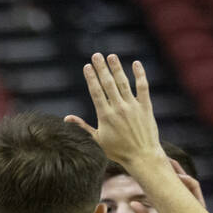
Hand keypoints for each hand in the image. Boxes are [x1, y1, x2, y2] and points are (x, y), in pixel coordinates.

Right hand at [65, 53, 162, 170]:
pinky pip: (143, 87)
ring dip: (117, 68)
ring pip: (124, 83)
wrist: (142, 156)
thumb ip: (83, 126)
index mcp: (105, 116)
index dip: (91, 78)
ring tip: (111, 56)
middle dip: (101, 68)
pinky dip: (140, 75)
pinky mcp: (146, 106)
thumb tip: (66, 118)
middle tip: (96, 55)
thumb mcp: (97, 140)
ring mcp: (133, 106)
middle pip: (108, 84)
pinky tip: (136, 64)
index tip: (87, 66)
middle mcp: (119, 108)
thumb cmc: (118, 151)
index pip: (96, 92)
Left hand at [129, 158, 205, 212]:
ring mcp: (193, 204)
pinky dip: (187, 181)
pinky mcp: (199, 207)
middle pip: (178, 180)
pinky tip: (178, 176)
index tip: (150, 165)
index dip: (161, 175)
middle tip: (158, 156)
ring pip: (187, 181)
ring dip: (178, 171)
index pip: (168, 185)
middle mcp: (185, 202)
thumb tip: (132, 203)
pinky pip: (194, 190)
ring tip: (168, 161)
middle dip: (171, 167)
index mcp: (174, 205)